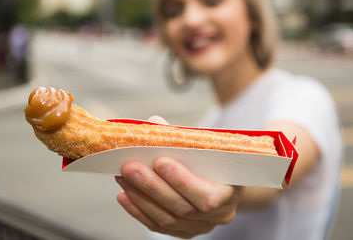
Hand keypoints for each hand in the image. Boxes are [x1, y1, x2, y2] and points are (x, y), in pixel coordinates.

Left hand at [115, 116, 240, 237]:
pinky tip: (124, 195)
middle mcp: (218, 217)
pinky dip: (138, 210)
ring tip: (122, 177)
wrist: (223, 180)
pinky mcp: (183, 232)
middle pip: (181, 208)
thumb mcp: (207, 146)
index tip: (159, 161)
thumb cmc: (214, 159)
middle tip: (129, 167)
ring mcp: (199, 227)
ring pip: (166, 219)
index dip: (182, 181)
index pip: (206, 196)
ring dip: (140, 197)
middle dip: (152, 186)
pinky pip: (157, 226)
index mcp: (230, 195)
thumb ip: (183, 137)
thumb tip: (153, 123)